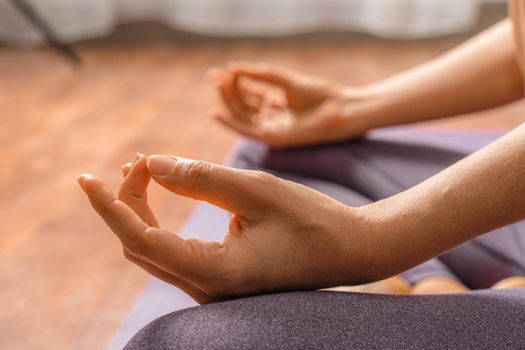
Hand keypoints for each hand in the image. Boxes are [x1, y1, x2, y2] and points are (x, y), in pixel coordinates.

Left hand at [78, 154, 380, 303]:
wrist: (352, 250)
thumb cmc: (313, 220)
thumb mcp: (257, 189)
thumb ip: (201, 177)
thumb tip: (152, 163)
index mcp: (216, 272)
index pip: (141, 240)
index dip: (111, 207)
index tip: (88, 178)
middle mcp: (207, 289)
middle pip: (141, 246)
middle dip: (128, 202)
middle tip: (134, 162)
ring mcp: (212, 288)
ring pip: (154, 251)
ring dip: (142, 211)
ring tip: (144, 171)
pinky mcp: (220, 278)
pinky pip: (173, 252)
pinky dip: (161, 222)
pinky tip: (164, 193)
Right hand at [209, 62, 369, 147]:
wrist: (341, 110)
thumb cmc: (321, 95)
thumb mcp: (287, 81)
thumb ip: (263, 75)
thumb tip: (234, 68)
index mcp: (276, 105)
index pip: (250, 94)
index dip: (236, 83)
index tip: (224, 71)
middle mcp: (272, 118)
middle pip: (243, 105)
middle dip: (230, 90)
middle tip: (218, 77)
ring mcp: (272, 128)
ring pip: (242, 116)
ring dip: (228, 101)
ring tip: (220, 84)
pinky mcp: (273, 138)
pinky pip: (246, 131)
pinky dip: (229, 123)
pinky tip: (215, 112)